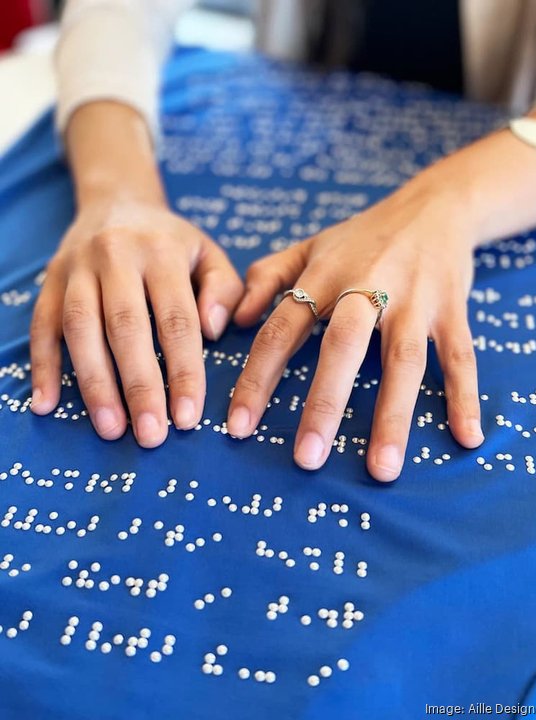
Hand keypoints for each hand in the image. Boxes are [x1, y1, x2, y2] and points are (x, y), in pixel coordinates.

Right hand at [30, 199, 242, 446]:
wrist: (116, 201)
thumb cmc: (171, 241)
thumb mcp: (209, 253)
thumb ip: (224, 289)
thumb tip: (214, 331)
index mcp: (162, 250)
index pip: (176, 319)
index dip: (183, 370)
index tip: (188, 417)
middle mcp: (116, 255)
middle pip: (126, 327)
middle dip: (139, 385)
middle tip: (151, 435)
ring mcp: (76, 268)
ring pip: (80, 328)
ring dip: (93, 383)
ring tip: (111, 429)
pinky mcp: (48, 281)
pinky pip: (41, 325)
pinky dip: (42, 366)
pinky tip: (47, 404)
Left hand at [227, 182, 484, 481]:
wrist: (433, 206)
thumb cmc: (361, 237)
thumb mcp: (308, 247)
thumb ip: (266, 278)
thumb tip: (232, 322)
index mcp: (324, 275)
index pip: (282, 330)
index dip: (257, 378)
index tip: (239, 428)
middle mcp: (368, 286)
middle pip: (342, 347)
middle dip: (324, 403)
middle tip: (306, 459)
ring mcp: (414, 299)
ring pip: (403, 360)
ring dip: (392, 414)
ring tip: (381, 468)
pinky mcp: (452, 309)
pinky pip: (460, 356)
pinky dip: (464, 396)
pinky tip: (466, 437)